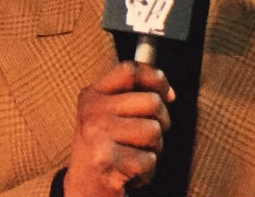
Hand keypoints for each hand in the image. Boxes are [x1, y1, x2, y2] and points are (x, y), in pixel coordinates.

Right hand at [64, 60, 174, 196]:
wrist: (85, 190)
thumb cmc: (105, 151)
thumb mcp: (109, 117)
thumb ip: (130, 98)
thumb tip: (166, 90)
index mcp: (93, 95)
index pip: (130, 70)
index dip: (156, 78)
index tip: (169, 94)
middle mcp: (92, 110)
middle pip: (152, 101)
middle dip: (160, 124)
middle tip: (143, 140)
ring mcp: (97, 133)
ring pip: (154, 131)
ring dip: (152, 151)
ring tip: (132, 157)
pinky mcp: (106, 159)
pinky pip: (149, 160)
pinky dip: (146, 172)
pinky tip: (128, 174)